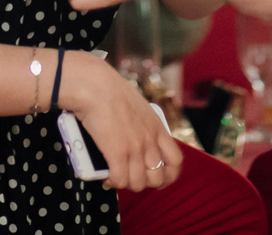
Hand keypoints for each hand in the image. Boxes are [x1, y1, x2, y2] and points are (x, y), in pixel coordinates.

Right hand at [61, 52, 182, 190]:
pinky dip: (112, 182)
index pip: (175, 161)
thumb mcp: (138, 108)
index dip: (169, 176)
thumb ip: (142, 125)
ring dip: (125, 185)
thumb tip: (134, 139)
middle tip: (130, 177)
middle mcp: (149, 140)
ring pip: (137, 184)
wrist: (96, 86)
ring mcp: (135, 148)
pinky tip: (106, 176)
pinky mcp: (117, 153)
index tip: (158, 179)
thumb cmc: (110, 92)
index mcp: (157, 128)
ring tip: (115, 177)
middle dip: (143, 183)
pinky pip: (120, 180)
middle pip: (157, 178)